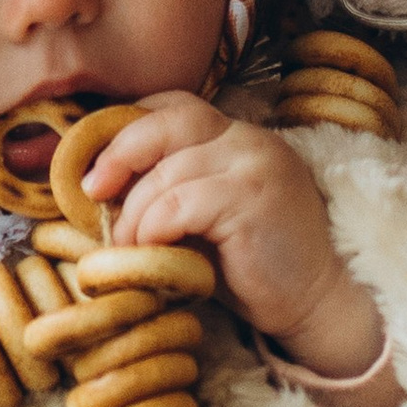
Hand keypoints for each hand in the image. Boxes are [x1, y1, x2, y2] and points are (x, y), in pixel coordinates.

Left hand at [88, 98, 383, 378]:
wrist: (313, 302)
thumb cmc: (251, 266)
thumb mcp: (202, 217)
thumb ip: (166, 190)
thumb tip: (97, 188)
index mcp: (238, 137)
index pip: (174, 105)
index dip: (127, 128)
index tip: (98, 169)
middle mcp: (249, 140)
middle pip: (167, 121)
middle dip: (118, 154)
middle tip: (92, 193)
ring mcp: (255, 165)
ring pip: (167, 171)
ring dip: (133, 212)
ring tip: (125, 246)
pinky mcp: (252, 199)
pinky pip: (180, 204)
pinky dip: (153, 228)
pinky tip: (150, 252)